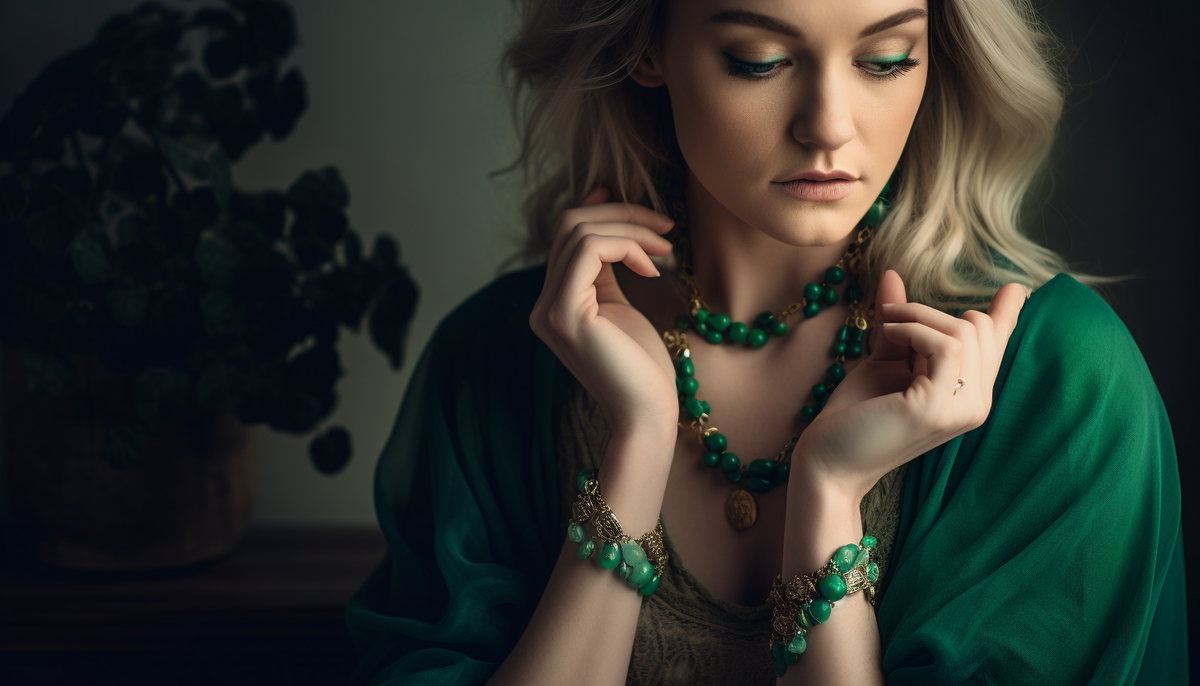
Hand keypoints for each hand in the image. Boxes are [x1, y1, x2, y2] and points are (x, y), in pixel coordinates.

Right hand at [529, 187, 678, 442]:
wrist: (647, 414)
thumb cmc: (642, 367)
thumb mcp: (620, 306)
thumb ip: (608, 269)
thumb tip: (609, 221)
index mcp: (555, 302)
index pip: (568, 237)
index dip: (602, 210)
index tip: (645, 212)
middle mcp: (543, 304)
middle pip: (570, 226)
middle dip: (622, 214)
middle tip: (665, 226)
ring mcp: (549, 309)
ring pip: (580, 232)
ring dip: (630, 229)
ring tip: (665, 247)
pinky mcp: (565, 313)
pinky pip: (590, 251)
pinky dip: (626, 246)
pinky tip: (652, 268)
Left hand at [793, 269, 1027, 500]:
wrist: (827, 458)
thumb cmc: (855, 414)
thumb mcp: (885, 359)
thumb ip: (900, 322)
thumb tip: (892, 274)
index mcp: (968, 393)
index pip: (996, 346)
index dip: (1006, 314)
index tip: (1017, 288)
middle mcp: (975, 404)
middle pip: (981, 329)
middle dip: (932, 311)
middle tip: (889, 318)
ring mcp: (962, 410)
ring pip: (966, 333)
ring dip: (919, 316)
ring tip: (886, 325)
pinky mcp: (938, 409)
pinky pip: (946, 346)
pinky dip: (914, 329)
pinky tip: (889, 334)